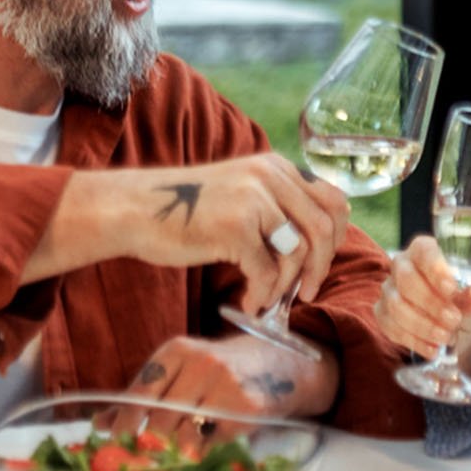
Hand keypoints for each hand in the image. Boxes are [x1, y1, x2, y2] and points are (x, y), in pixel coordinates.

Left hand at [120, 335, 336, 434]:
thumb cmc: (220, 371)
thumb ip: (144, 394)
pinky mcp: (248, 409)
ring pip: (185, 435)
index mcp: (177, 350)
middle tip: (148, 459)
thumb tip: (99, 424)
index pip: (140, 391)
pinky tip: (205, 452)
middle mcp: (201, 362)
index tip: (115, 444)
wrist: (280, 364)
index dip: (126, 423)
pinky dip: (204, 454)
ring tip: (178, 455)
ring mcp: (226, 384)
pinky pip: (213, 444)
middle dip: (153, 443)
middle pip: (161, 418)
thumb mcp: (182, 369)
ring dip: (178, 452)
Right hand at [122, 154, 349, 314]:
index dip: (336, 238)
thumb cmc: (185, 211)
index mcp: (276, 167)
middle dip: (320, 267)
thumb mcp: (240, 193)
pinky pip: (266, 272)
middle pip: (324, 229)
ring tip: (263, 298)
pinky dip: (260, 294)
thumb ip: (276, 208)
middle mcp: (270, 177)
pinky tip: (246, 303)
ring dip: (284, 286)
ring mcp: (255, 200)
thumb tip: (316, 251)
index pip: (334, 201)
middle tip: (306, 293)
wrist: (135, 209)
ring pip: (298, 253)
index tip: (321, 263)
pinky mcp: (236, 227)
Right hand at [373, 236, 470, 371]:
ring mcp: (389, 290)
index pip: (424, 251)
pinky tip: (433, 348)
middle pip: (406, 280)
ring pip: (396, 306)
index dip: (435, 269)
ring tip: (447, 337)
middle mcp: (402, 265)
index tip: (452, 289)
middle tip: (454, 319)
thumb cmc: (469, 302)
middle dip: (431, 304)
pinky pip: (391, 328)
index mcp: (425, 251)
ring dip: (423, 325)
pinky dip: (414, 341)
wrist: (461, 328)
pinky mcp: (383, 315)